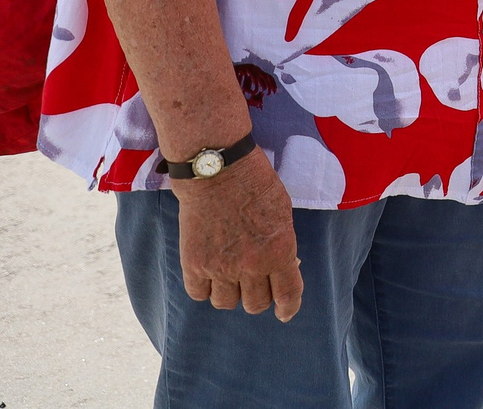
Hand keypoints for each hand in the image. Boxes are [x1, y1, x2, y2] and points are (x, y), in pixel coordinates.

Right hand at [173, 147, 302, 319]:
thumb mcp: (283, 213)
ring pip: (226, 303)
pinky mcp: (194, 264)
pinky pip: (199, 294)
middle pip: (255, 304)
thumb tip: (281, 267)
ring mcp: (220, 267)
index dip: (288, 307)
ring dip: (230, 294)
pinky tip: (208, 275)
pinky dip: (205, 288)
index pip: (288, 294)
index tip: (285, 313)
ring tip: (230, 278)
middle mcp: (251, 265)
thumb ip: (281, 244)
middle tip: (255, 284)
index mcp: (279, 251)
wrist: (218, 170)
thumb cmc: (256, 184)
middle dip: (258, 296)